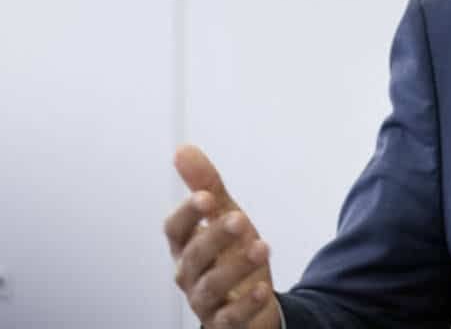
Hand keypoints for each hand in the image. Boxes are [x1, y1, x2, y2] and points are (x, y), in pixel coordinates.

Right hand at [164, 144, 280, 328]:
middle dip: (215, 237)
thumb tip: (183, 150)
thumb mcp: (224, 216)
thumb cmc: (231, 255)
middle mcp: (191, 274)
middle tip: (240, 218)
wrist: (252, 301)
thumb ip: (207, 185)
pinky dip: (245, 305)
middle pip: (194, 256)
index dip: (188, 214)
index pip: (176, 230)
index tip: (206, 196)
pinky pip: (230, 317)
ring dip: (235, 268)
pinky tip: (262, 290)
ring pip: (211, 287)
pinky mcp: (226, 323)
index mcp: (187, 246)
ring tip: (261, 247)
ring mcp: (206, 301)